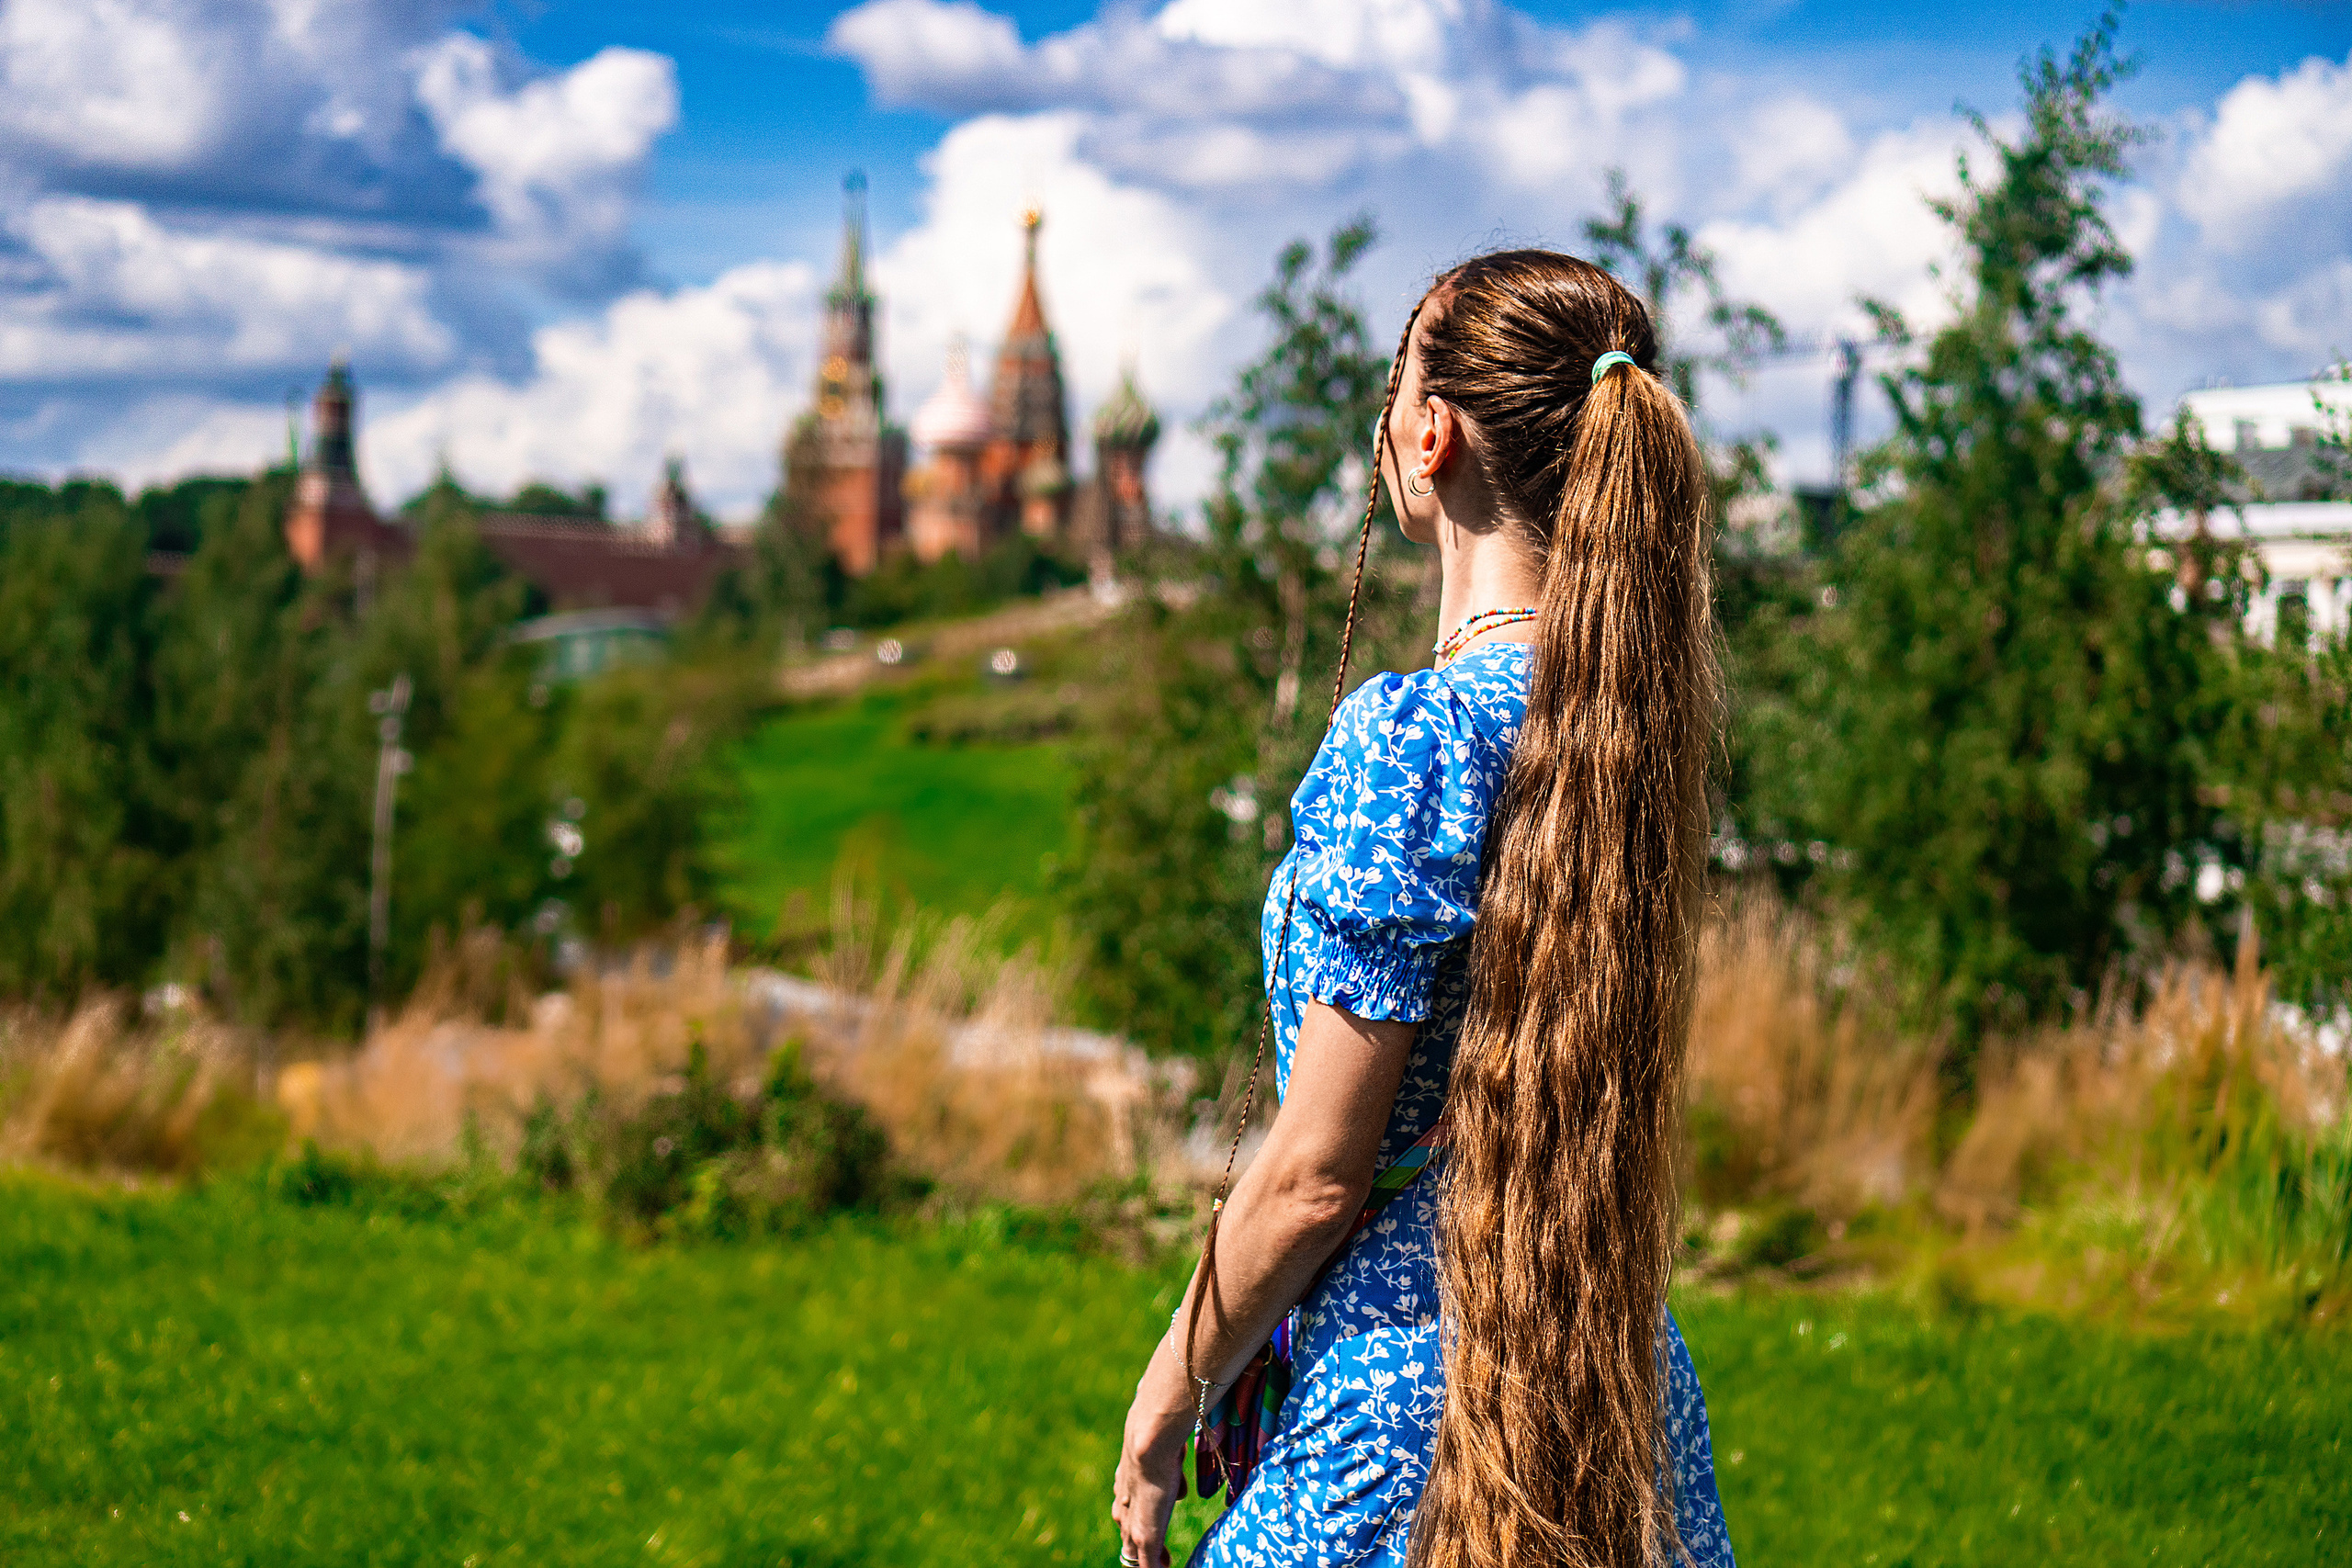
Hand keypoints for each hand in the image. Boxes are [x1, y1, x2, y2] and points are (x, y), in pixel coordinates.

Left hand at [1112, 1343, 1197, 1567]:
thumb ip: (1184, 1408)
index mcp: (1132, 1459)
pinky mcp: (1145, 1527)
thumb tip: (1202, 1389)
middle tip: (1137, 1545)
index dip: (1135, 1498)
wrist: (1154, 1425)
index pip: (1128, 1485)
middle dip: (1131, 1530)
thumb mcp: (1175, 1409)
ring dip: (1139, 1553)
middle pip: (1124, 1515)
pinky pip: (1147, 1558)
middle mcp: (1128, 1485)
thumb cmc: (1169, 1408)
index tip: (1144, 1505)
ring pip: (1132, 1539)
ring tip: (1149, 1563)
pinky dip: (1152, 1567)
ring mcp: (1135, 1508)